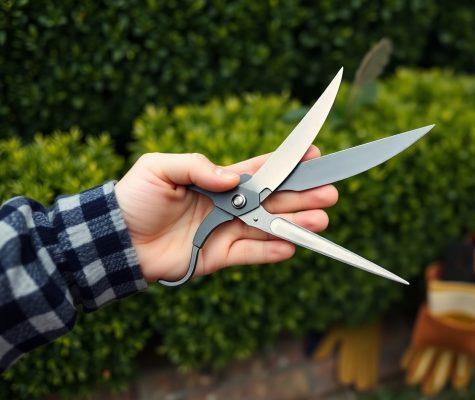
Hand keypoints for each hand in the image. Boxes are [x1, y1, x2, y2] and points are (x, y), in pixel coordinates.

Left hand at [114, 146, 337, 281]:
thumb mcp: (159, 168)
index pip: (261, 171)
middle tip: (330, 194)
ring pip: (268, 227)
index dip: (287, 164)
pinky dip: (271, 251)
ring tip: (320, 222)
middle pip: (274, 200)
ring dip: (295, 224)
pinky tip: (292, 246)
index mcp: (218, 181)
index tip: (314, 157)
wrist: (116, 240)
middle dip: (303, 196)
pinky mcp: (220, 256)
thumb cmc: (135, 199)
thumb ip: (196, 167)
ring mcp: (226, 231)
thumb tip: (231, 180)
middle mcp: (228, 206)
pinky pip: (250, 253)